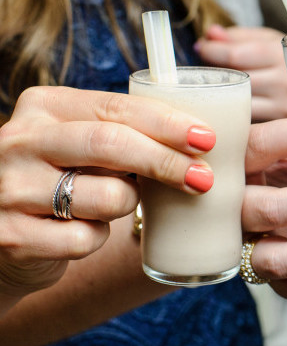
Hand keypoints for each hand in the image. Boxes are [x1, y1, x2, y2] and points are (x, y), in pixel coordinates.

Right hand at [0, 86, 216, 307]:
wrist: (2, 234)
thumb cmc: (63, 180)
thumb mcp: (82, 144)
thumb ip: (124, 133)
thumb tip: (200, 139)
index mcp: (44, 107)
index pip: (117, 108)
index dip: (168, 124)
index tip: (207, 139)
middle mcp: (20, 142)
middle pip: (112, 144)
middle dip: (166, 162)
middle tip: (203, 178)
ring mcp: (10, 189)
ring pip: (106, 196)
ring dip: (128, 204)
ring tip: (114, 203)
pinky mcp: (12, 236)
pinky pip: (84, 239)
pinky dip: (97, 238)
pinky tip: (82, 231)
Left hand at [195, 24, 286, 121]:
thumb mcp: (276, 42)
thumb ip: (243, 37)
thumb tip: (211, 34)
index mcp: (283, 55)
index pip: (234, 55)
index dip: (212, 51)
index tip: (202, 47)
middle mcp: (284, 82)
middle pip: (233, 80)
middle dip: (215, 73)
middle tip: (205, 69)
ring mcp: (284, 108)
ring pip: (237, 103)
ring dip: (223, 95)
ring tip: (218, 87)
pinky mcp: (283, 127)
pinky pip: (248, 120)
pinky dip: (235, 112)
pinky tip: (231, 106)